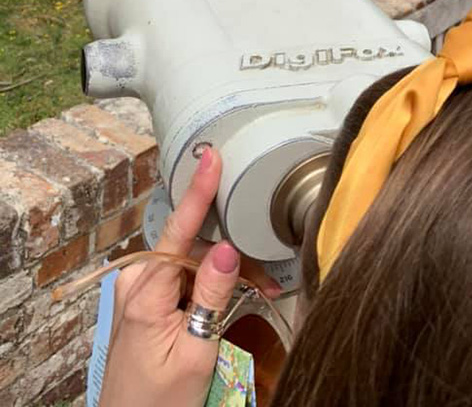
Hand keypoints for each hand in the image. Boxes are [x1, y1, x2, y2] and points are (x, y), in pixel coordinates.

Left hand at [100, 148, 240, 406]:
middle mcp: (137, 280)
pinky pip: (184, 279)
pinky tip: (232, 301)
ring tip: (257, 297)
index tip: (211, 156)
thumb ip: (212, 296)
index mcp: (145, 291)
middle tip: (266, 283)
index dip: (198, 191)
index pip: (178, 230)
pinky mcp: (145, 300)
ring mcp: (139, 289)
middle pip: (195, 248)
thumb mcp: (195, 352)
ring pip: (194, 264)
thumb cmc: (159, 402)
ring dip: (226, 276)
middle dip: (233, 258)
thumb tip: (229, 248)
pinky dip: (211, 287)